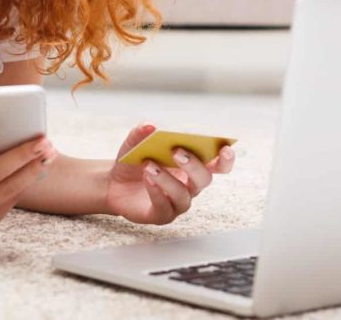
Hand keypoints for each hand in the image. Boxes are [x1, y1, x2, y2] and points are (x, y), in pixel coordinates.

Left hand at [105, 122, 234, 224]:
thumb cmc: (134, 162)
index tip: (225, 148)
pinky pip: (164, 207)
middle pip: (204, 179)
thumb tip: (150, 125)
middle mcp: (190, 186)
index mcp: (192, 166)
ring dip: (168, 179)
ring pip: (183, 194)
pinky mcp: (162, 215)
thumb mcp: (134, 144)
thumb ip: (141, 133)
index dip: (226, 159)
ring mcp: (177, 203)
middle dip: (193, 165)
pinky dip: (157, 191)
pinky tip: (147, 179)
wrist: (114, 183)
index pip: (218, 165)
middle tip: (176, 152)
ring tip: (150, 165)